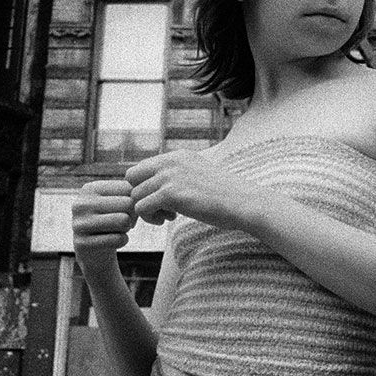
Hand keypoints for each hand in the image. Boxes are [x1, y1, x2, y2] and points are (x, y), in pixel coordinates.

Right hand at [72, 180, 137, 276]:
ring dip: (127, 227)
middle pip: (128, 203)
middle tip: (123, 221)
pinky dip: (123, 241)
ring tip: (118, 228)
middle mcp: (80, 203)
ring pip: (124, 220)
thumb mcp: (121, 200)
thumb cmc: (114, 219)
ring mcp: (78, 224)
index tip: (126, 209)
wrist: (95, 250)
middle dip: (132, 215)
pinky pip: (118, 239)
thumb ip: (134, 192)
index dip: (136, 201)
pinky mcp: (82, 243)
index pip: (129, 188)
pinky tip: (113, 240)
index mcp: (90, 188)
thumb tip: (146, 196)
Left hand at [125, 150, 258, 229]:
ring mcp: (170, 176)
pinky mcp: (171, 193)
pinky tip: (168, 220)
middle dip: (140, 195)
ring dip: (147, 210)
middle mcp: (171, 161)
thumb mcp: (200, 175)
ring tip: (167, 217)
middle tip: (158, 209)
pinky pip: (141, 207)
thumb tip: (159, 188)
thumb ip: (179, 175)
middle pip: (132, 177)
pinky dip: (150, 218)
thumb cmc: (226, 196)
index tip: (162, 200)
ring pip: (135, 195)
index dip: (146, 186)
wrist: (244, 203)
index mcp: (178, 155)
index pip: (142, 167)